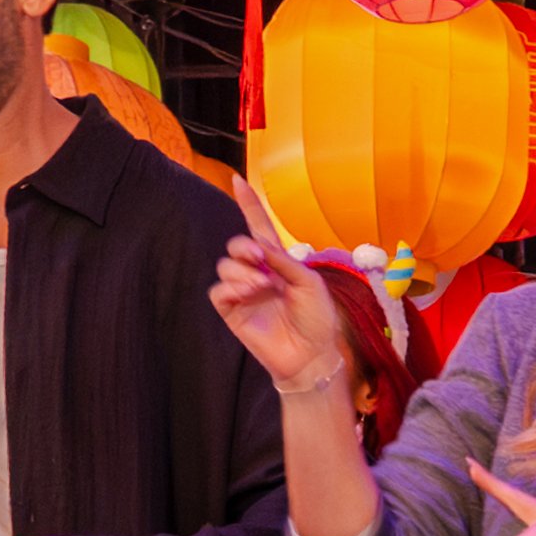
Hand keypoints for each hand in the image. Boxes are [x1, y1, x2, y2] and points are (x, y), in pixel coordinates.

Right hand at [208, 170, 355, 400]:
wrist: (311, 354)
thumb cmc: (317, 319)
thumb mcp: (309, 282)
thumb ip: (284, 261)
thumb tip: (259, 245)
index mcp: (278, 262)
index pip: (259, 228)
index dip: (249, 204)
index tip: (237, 180)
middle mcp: (258, 273)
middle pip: (236, 246)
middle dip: (243, 247)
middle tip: (258, 257)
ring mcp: (244, 292)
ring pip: (226, 267)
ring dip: (241, 271)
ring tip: (260, 286)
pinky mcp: (232, 312)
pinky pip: (218, 291)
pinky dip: (230, 287)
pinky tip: (248, 293)